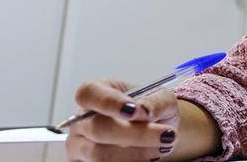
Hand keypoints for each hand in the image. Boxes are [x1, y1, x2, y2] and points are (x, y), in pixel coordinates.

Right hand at [65, 78, 179, 160]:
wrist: (157, 132)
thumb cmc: (152, 109)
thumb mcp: (162, 97)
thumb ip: (155, 101)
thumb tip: (144, 110)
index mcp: (96, 92)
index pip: (89, 93)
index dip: (109, 103)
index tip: (135, 111)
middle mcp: (82, 119)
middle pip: (98, 129)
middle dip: (136, 134)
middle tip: (167, 135)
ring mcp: (79, 145)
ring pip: (100, 155)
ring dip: (137, 154)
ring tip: (163, 147)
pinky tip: (149, 157)